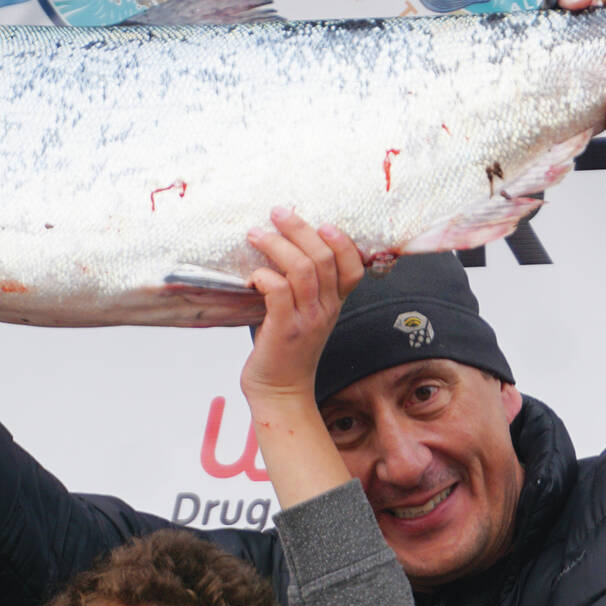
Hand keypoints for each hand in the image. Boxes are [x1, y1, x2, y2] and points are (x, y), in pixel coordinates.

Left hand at [239, 208, 363, 405]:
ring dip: (277, 246)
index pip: (354, 268)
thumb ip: (302, 288)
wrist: (280, 392)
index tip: (322, 224)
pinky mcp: (285, 329)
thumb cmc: (285, 351)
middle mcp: (326, 310)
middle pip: (324, 258)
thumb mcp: (304, 315)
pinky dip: (264, 276)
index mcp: (334, 304)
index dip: (343, 242)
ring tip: (257, 234)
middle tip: (277, 213)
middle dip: (299, 229)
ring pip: (302, 269)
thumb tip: (279, 247)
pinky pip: (279, 290)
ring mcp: (307, 319)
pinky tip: (252, 276)